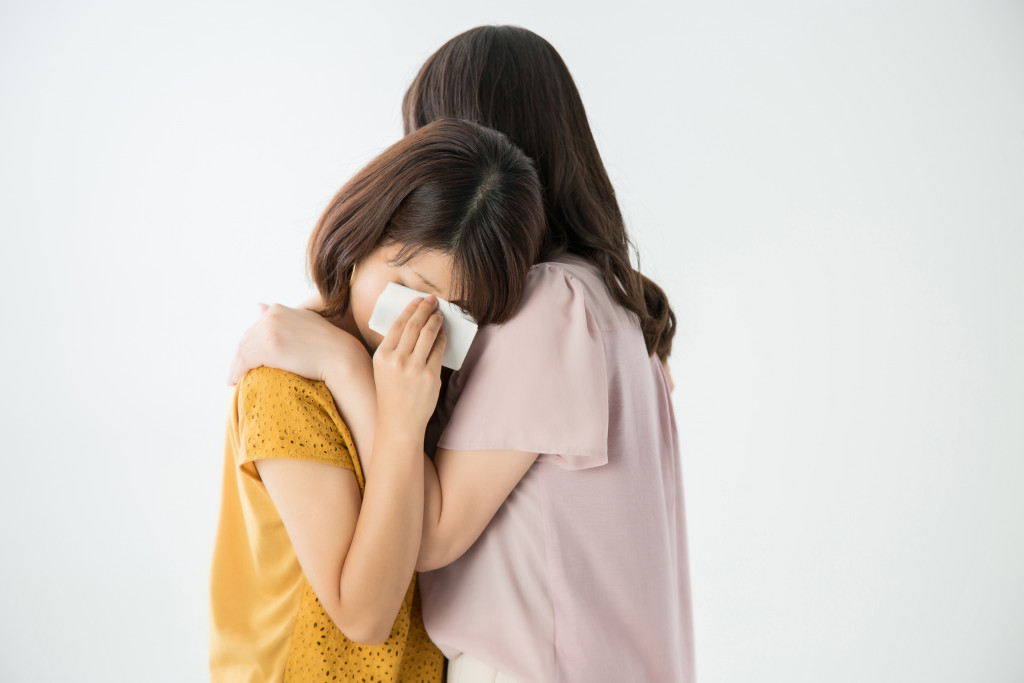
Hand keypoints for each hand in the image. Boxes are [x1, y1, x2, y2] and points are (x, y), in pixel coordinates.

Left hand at [228, 303, 366, 385]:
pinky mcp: (270, 348)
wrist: (340, 356)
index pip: (253, 329)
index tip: (245, 360)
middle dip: (238, 357)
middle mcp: (271, 316)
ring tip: (234, 380)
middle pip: (245, 339)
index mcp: (278, 309)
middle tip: (235, 373)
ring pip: (243, 350)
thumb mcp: (303, 321)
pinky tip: (236, 381)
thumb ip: (282, 315)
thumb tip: (259, 306)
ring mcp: (270, 330)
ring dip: (235, 366)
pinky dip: (238, 371)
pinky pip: (245, 361)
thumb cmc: (326, 344)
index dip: (247, 346)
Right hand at [372, 297, 446, 438]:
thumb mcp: (382, 369)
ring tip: (439, 314)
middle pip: (414, 325)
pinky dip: (442, 338)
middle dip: (425, 308)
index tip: (418, 300)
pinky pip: (439, 350)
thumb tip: (412, 324)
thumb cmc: (391, 395)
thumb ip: (393, 349)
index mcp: (382, 356)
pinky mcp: (430, 376)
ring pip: (428, 334)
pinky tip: (443, 333)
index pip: (397, 325)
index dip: (410, 309)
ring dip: (436, 320)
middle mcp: (397, 360)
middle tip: (432, 300)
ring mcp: (415, 368)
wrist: (399, 422)